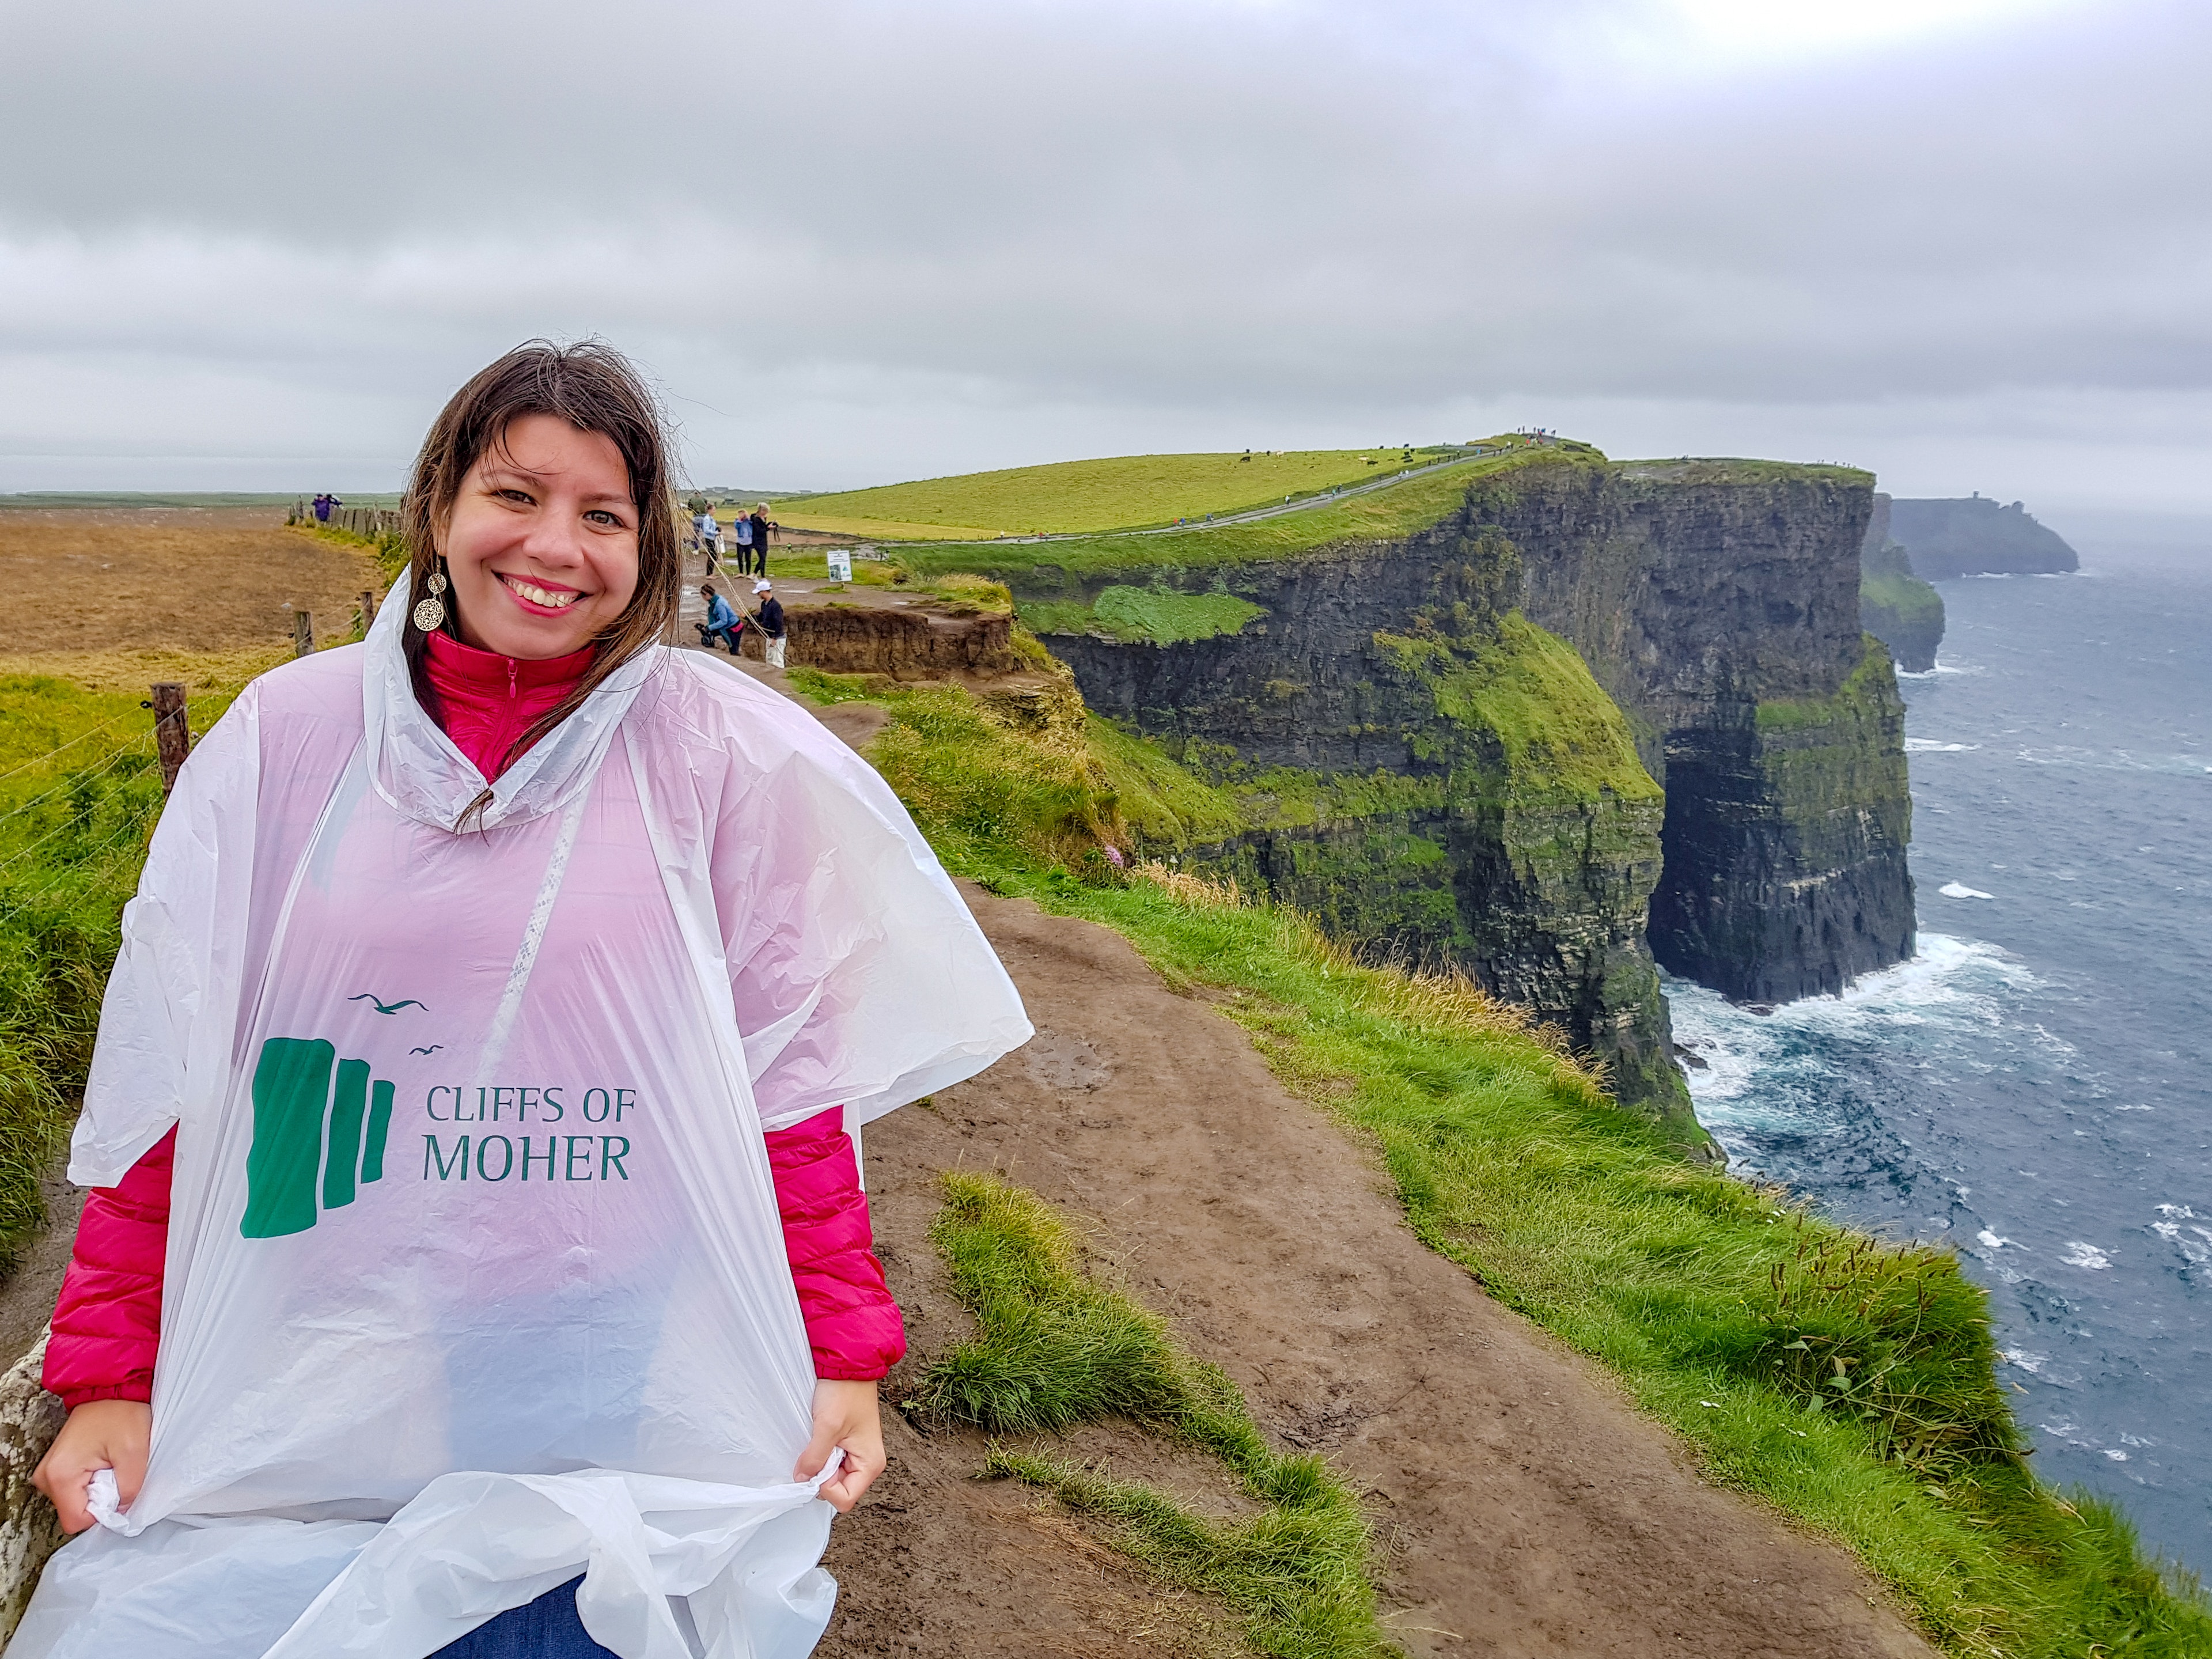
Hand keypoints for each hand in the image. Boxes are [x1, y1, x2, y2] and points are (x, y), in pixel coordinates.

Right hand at [33, 1399, 149, 1534]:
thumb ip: (129, 1490)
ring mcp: (49, 1472)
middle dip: (101, 1500)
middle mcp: (46, 1477)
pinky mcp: (57, 1468)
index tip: (119, 1490)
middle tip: (116, 1471)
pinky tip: (103, 1462)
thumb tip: (121, 1512)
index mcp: (60, 1476)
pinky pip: (76, 1489)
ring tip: (110, 1463)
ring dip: (98, 1490)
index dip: (103, 1513)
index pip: (76, 1521)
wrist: (111, 1389)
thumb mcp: (135, 1453)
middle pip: (75, 1512)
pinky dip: (93, 1481)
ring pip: (76, 1501)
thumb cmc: (122, 1414)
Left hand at [794, 1379, 884, 1512]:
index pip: (845, 1499)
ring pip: (831, 1477)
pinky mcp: (845, 1445)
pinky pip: (829, 1462)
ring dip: (819, 1465)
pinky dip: (819, 1455)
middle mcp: (866, 1462)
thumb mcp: (827, 1426)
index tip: (816, 1467)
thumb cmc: (847, 1391)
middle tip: (815, 1451)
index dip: (826, 1488)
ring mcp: (855, 1454)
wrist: (849, 1366)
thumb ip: (815, 1458)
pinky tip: (817, 1439)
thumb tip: (802, 1479)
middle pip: (838, 1490)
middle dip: (821, 1476)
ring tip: (818, 1441)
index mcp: (871, 1463)